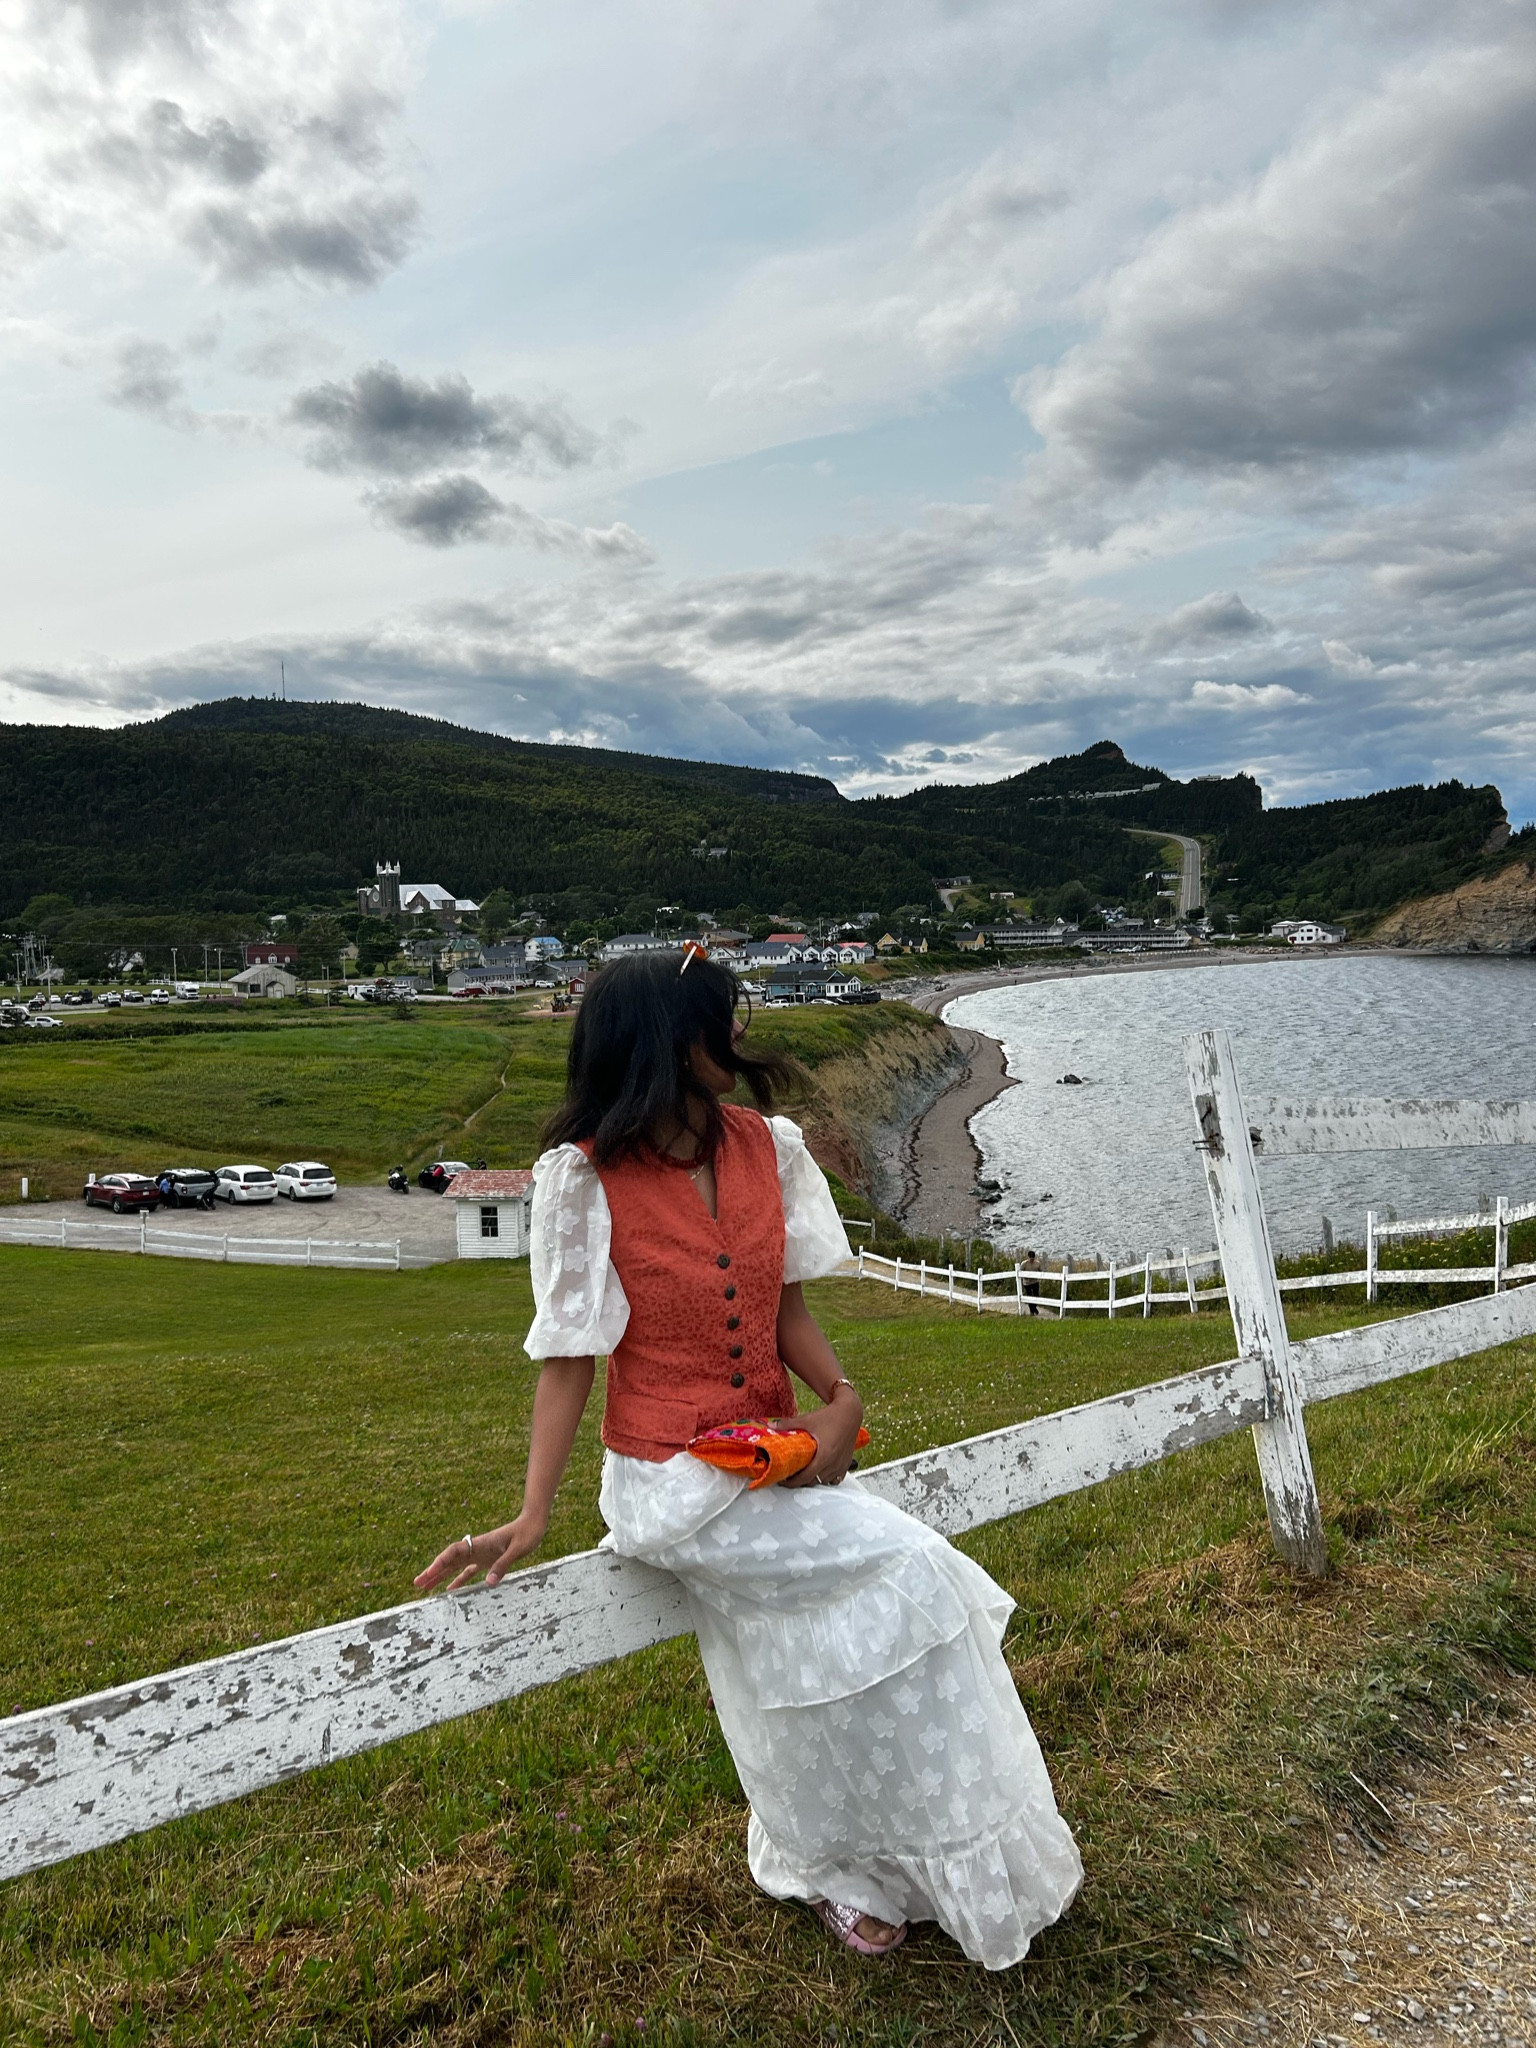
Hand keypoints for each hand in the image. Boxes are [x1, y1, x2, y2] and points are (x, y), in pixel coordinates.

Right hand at [413, 1512, 546, 1592]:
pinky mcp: (487, 1560)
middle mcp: (476, 1549)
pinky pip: (468, 1572)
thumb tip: (489, 1582)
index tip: (430, 1572)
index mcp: (480, 1544)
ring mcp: (480, 1555)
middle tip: (417, 1583)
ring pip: (455, 1566)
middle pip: (449, 1560)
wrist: (533, 1524)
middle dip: (433, 1571)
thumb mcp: (517, 1549)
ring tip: (425, 1587)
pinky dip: (457, 1581)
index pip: (454, 1552)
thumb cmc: (527, 1533)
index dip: (441, 1561)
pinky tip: (450, 1590)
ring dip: (440, 1576)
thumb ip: (503, 1564)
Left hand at [782, 1393, 863, 1487]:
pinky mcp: (846, 1463)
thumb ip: (788, 1424)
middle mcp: (834, 1463)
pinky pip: (835, 1478)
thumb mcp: (807, 1420)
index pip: (805, 1477)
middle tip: (790, 1476)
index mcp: (824, 1456)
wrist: (851, 1412)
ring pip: (824, 1481)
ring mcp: (842, 1465)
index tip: (784, 1481)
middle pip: (814, 1481)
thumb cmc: (831, 1416)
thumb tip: (771, 1425)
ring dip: (813, 1480)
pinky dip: (826, 1478)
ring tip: (803, 1474)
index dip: (792, 1482)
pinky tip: (819, 1473)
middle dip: (801, 1482)